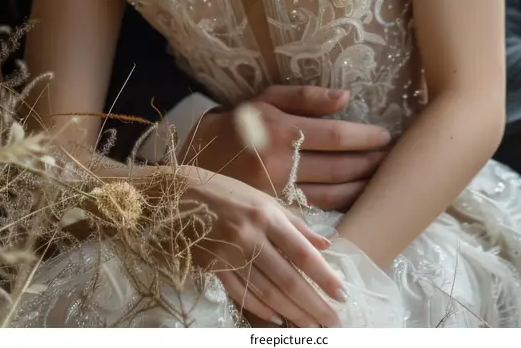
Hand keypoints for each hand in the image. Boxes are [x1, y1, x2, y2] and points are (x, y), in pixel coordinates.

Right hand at [184, 86, 390, 210]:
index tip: (385, 136)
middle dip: (369, 162)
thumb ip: (305, 96)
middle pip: (338, 166)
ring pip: (332, 193)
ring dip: (361, 186)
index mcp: (279, 130)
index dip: (364, 137)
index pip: (335, 135)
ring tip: (380, 177)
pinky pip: (316, 212)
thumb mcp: (263, 99)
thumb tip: (345, 97)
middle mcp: (280, 164)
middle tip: (391, 157)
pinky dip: (341, 206)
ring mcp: (277, 193)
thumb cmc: (234, 124)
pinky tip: (356, 199)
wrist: (194, 163)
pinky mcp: (274, 213)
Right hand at [187, 170, 344, 326]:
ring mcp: (230, 254)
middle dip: (313, 304)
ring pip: (267, 292)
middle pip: (287, 279)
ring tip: (311, 327)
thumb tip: (326, 243)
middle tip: (333, 323)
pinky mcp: (213, 267)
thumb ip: (295, 223)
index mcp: (266, 215)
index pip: (302, 251)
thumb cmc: (226, 193)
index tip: (342, 294)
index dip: (323, 275)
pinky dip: (260, 309)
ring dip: (291, 313)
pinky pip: (241, 294)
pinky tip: (277, 319)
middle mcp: (250, 236)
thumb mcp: (263, 199)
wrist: (178, 193)